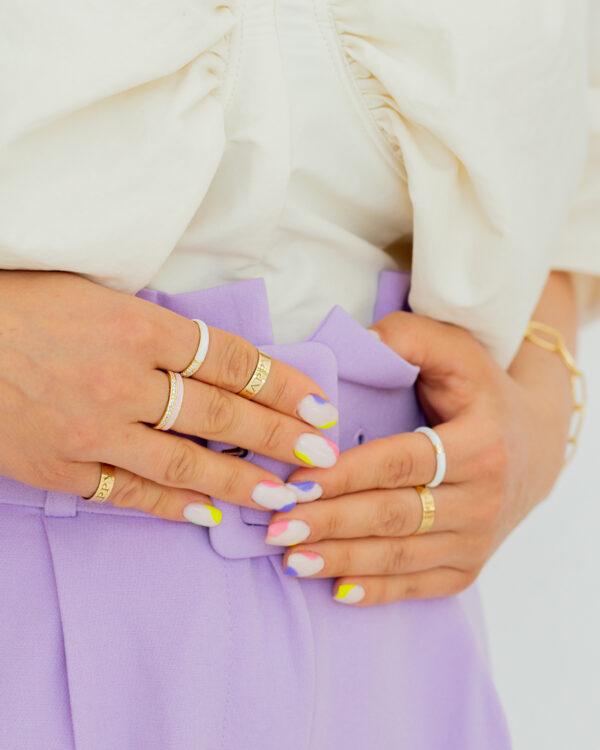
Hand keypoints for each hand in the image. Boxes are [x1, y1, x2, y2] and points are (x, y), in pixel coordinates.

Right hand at [0, 271, 338, 523]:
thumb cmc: (25, 305)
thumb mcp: (99, 297)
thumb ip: (158, 329)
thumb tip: (221, 362)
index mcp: (137, 326)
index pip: (231, 360)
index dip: (283, 384)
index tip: (319, 405)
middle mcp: (122, 380)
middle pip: (221, 414)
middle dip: (279, 437)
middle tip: (321, 457)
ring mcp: (92, 429)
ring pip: (184, 461)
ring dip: (239, 481)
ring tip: (282, 494)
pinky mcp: (61, 468)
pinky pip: (129, 494)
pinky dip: (173, 505)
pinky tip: (210, 514)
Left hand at [265, 309, 572, 605]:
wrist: (534, 444)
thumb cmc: (480, 393)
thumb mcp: (455, 350)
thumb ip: (407, 338)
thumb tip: (356, 342)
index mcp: (480, 444)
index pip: (401, 463)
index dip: (346, 474)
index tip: (296, 481)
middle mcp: (484, 498)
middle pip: (395, 515)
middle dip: (332, 522)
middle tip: (278, 526)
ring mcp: (479, 539)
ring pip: (401, 555)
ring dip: (343, 560)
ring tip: (292, 558)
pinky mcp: (470, 566)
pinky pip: (419, 585)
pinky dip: (376, 590)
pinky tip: (335, 590)